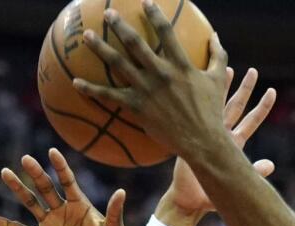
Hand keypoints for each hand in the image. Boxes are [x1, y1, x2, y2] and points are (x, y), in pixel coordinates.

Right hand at [0, 149, 125, 225]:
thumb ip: (114, 211)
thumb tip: (122, 191)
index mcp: (79, 203)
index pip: (67, 180)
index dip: (60, 167)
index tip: (52, 151)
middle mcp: (61, 209)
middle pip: (45, 187)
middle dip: (36, 173)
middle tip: (26, 159)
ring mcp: (48, 223)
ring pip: (30, 202)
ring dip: (18, 188)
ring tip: (5, 172)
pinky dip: (4, 224)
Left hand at [74, 0, 229, 159]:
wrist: (202, 141)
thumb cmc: (212, 112)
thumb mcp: (219, 80)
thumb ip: (218, 56)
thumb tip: (215, 36)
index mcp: (181, 65)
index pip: (166, 32)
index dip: (155, 14)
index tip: (146, 2)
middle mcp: (160, 73)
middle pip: (135, 43)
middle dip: (120, 25)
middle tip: (108, 13)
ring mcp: (146, 90)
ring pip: (118, 64)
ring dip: (101, 48)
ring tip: (88, 36)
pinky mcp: (136, 107)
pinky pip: (109, 96)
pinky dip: (91, 89)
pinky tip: (75, 82)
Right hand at [160, 66, 275, 222]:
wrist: (186, 199)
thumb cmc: (209, 195)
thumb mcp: (233, 183)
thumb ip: (253, 173)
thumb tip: (272, 164)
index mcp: (233, 145)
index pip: (252, 122)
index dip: (262, 107)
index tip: (272, 91)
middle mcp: (220, 135)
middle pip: (236, 107)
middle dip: (245, 89)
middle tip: (254, 71)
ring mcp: (205, 133)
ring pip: (216, 105)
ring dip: (223, 87)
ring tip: (228, 68)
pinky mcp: (189, 135)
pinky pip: (196, 111)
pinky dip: (199, 96)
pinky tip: (197, 80)